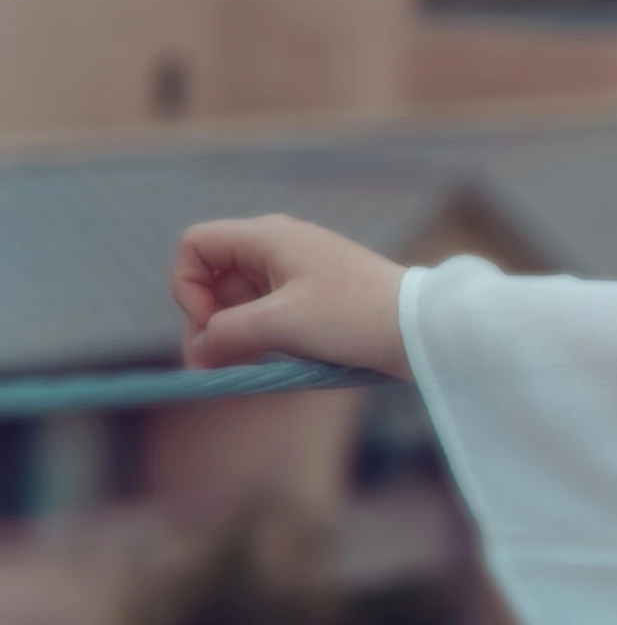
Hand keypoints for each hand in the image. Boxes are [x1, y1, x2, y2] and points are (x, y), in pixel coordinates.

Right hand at [172, 214, 413, 380]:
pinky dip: (258, 347)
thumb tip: (199, 348)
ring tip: (236, 386)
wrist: (420, 329)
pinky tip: (257, 382)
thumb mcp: (280, 323)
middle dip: (207, 327)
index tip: (209, 324)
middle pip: (215, 282)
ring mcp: (298, 276)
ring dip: (231, 345)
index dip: (188, 285)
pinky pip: (270, 321)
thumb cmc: (351, 315)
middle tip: (212, 373)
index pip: (197, 245)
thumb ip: (227, 333)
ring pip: (241, 307)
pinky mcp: (314, 302)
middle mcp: (280, 249)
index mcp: (269, 238)